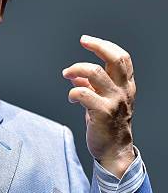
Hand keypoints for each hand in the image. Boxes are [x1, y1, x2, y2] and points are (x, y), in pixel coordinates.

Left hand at [62, 35, 135, 177]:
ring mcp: (114, 101)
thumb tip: (75, 75)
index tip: (89, 41)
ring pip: (95, 72)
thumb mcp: (103, 102)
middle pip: (114, 59)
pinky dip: (73, 92)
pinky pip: (83, 93)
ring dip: (76, 69)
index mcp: (126, 86)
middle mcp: (123, 91)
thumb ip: (92, 87)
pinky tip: (71, 98)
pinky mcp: (102, 112)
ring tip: (66, 73)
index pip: (122, 58)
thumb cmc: (108, 126)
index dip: (106, 45)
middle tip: (83, 41)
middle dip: (97, 45)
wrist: (114, 151)